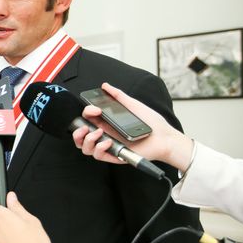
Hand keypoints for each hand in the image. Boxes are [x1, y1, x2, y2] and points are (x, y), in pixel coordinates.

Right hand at [71, 82, 193, 170]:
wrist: (165, 138)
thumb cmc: (152, 123)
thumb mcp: (133, 105)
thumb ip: (118, 96)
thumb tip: (105, 86)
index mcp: (108, 122)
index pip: (88, 119)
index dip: (86, 113)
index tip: (95, 109)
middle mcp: (106, 134)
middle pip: (81, 136)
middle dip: (77, 131)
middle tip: (86, 126)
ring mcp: (109, 145)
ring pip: (86, 147)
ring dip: (87, 140)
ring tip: (99, 134)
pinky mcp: (115, 155)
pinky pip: (98, 156)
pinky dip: (99, 148)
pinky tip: (108, 142)